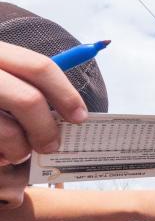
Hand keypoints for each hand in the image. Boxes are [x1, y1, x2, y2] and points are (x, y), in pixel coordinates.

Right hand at [0, 42, 87, 165]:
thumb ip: (25, 84)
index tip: (80, 117)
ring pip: (7, 130)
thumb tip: (71, 113)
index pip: (40, 67)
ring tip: (17, 153)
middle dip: (46, 129)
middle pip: (29, 100)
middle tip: (51, 145)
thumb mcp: (1, 75)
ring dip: (19, 148)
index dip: (66, 94)